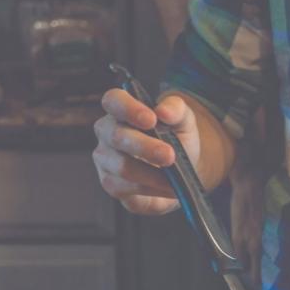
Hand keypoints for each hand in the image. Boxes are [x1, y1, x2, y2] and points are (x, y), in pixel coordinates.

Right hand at [92, 88, 200, 214]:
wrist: (180, 172)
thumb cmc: (177, 139)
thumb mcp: (183, 121)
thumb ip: (176, 109)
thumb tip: (164, 111)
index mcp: (121, 109)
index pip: (113, 100)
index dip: (128, 108)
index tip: (151, 119)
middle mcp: (107, 132)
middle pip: (117, 137)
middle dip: (145, 147)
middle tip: (170, 155)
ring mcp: (105, 159)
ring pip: (121, 166)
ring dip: (151, 173)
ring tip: (174, 178)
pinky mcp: (110, 183)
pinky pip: (125, 187)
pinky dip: (151, 189)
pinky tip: (167, 188)